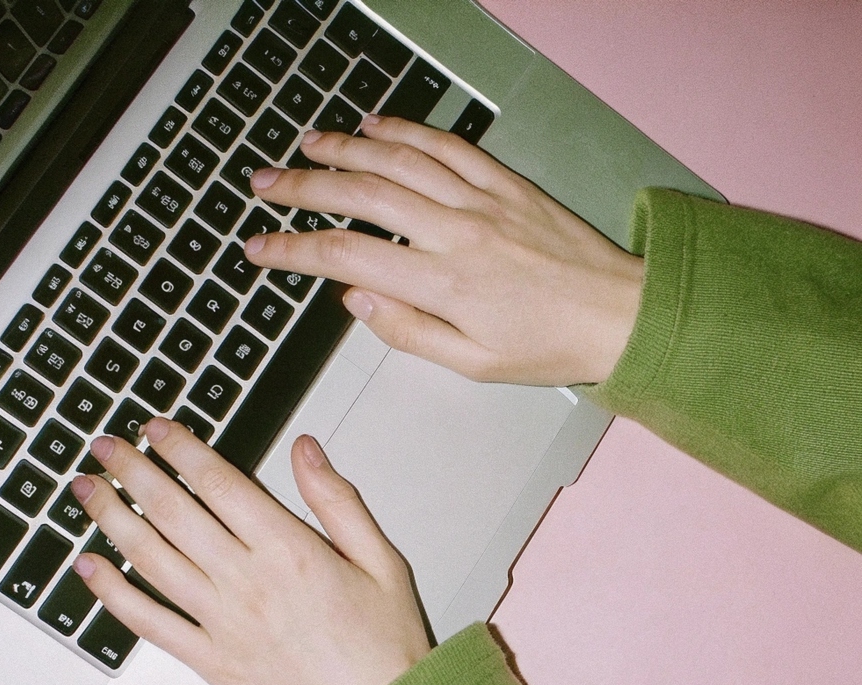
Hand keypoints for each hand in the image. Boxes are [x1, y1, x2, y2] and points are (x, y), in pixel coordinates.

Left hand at [70, 420, 430, 684]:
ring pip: (151, 560)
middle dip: (133, 472)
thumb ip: (338, 501)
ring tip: (87, 491)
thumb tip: (306, 450)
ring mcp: (223, 625)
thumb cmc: (385, 649)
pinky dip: (113, 594)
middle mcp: (248, 584)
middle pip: (174, 513)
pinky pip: (150, 623)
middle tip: (106, 447)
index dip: (180, 449)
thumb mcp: (382, 562)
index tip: (156, 428)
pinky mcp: (211, 662)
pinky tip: (90, 568)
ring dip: (112, 519)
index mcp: (291, 552)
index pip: (219, 484)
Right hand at [245, 115, 643, 386]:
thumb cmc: (549, 346)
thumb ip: (407, 331)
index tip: (259, 248)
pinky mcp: (504, 182)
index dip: (294, 251)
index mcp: (444, 284)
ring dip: (344, 147)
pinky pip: (446, 145)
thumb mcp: (472, 364)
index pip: (348, 257)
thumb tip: (356, 300)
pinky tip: (374, 125)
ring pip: (398, 159)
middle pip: (362, 194)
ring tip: (305, 145)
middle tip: (264, 184)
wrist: (619, 315)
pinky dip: (404, 130)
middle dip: (303, 186)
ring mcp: (481, 200)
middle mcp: (456, 232)